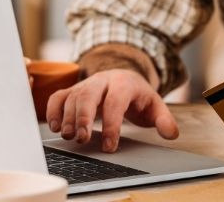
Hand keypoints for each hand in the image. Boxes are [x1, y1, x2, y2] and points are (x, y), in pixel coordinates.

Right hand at [46, 69, 178, 151]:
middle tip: (83, 139)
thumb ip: (164, 120)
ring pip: (72, 96)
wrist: (124, 77)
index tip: (110, 146)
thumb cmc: (138, 96)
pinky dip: (53, 110)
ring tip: (70, 137)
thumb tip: (171, 133)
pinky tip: (55, 127)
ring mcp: (86, 84)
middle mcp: (103, 81)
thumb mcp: (155, 106)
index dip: (112, 124)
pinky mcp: (73, 90)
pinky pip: (58, 96)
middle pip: (89, 94)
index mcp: (124, 83)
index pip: (116, 101)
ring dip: (68, 118)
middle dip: (84, 117)